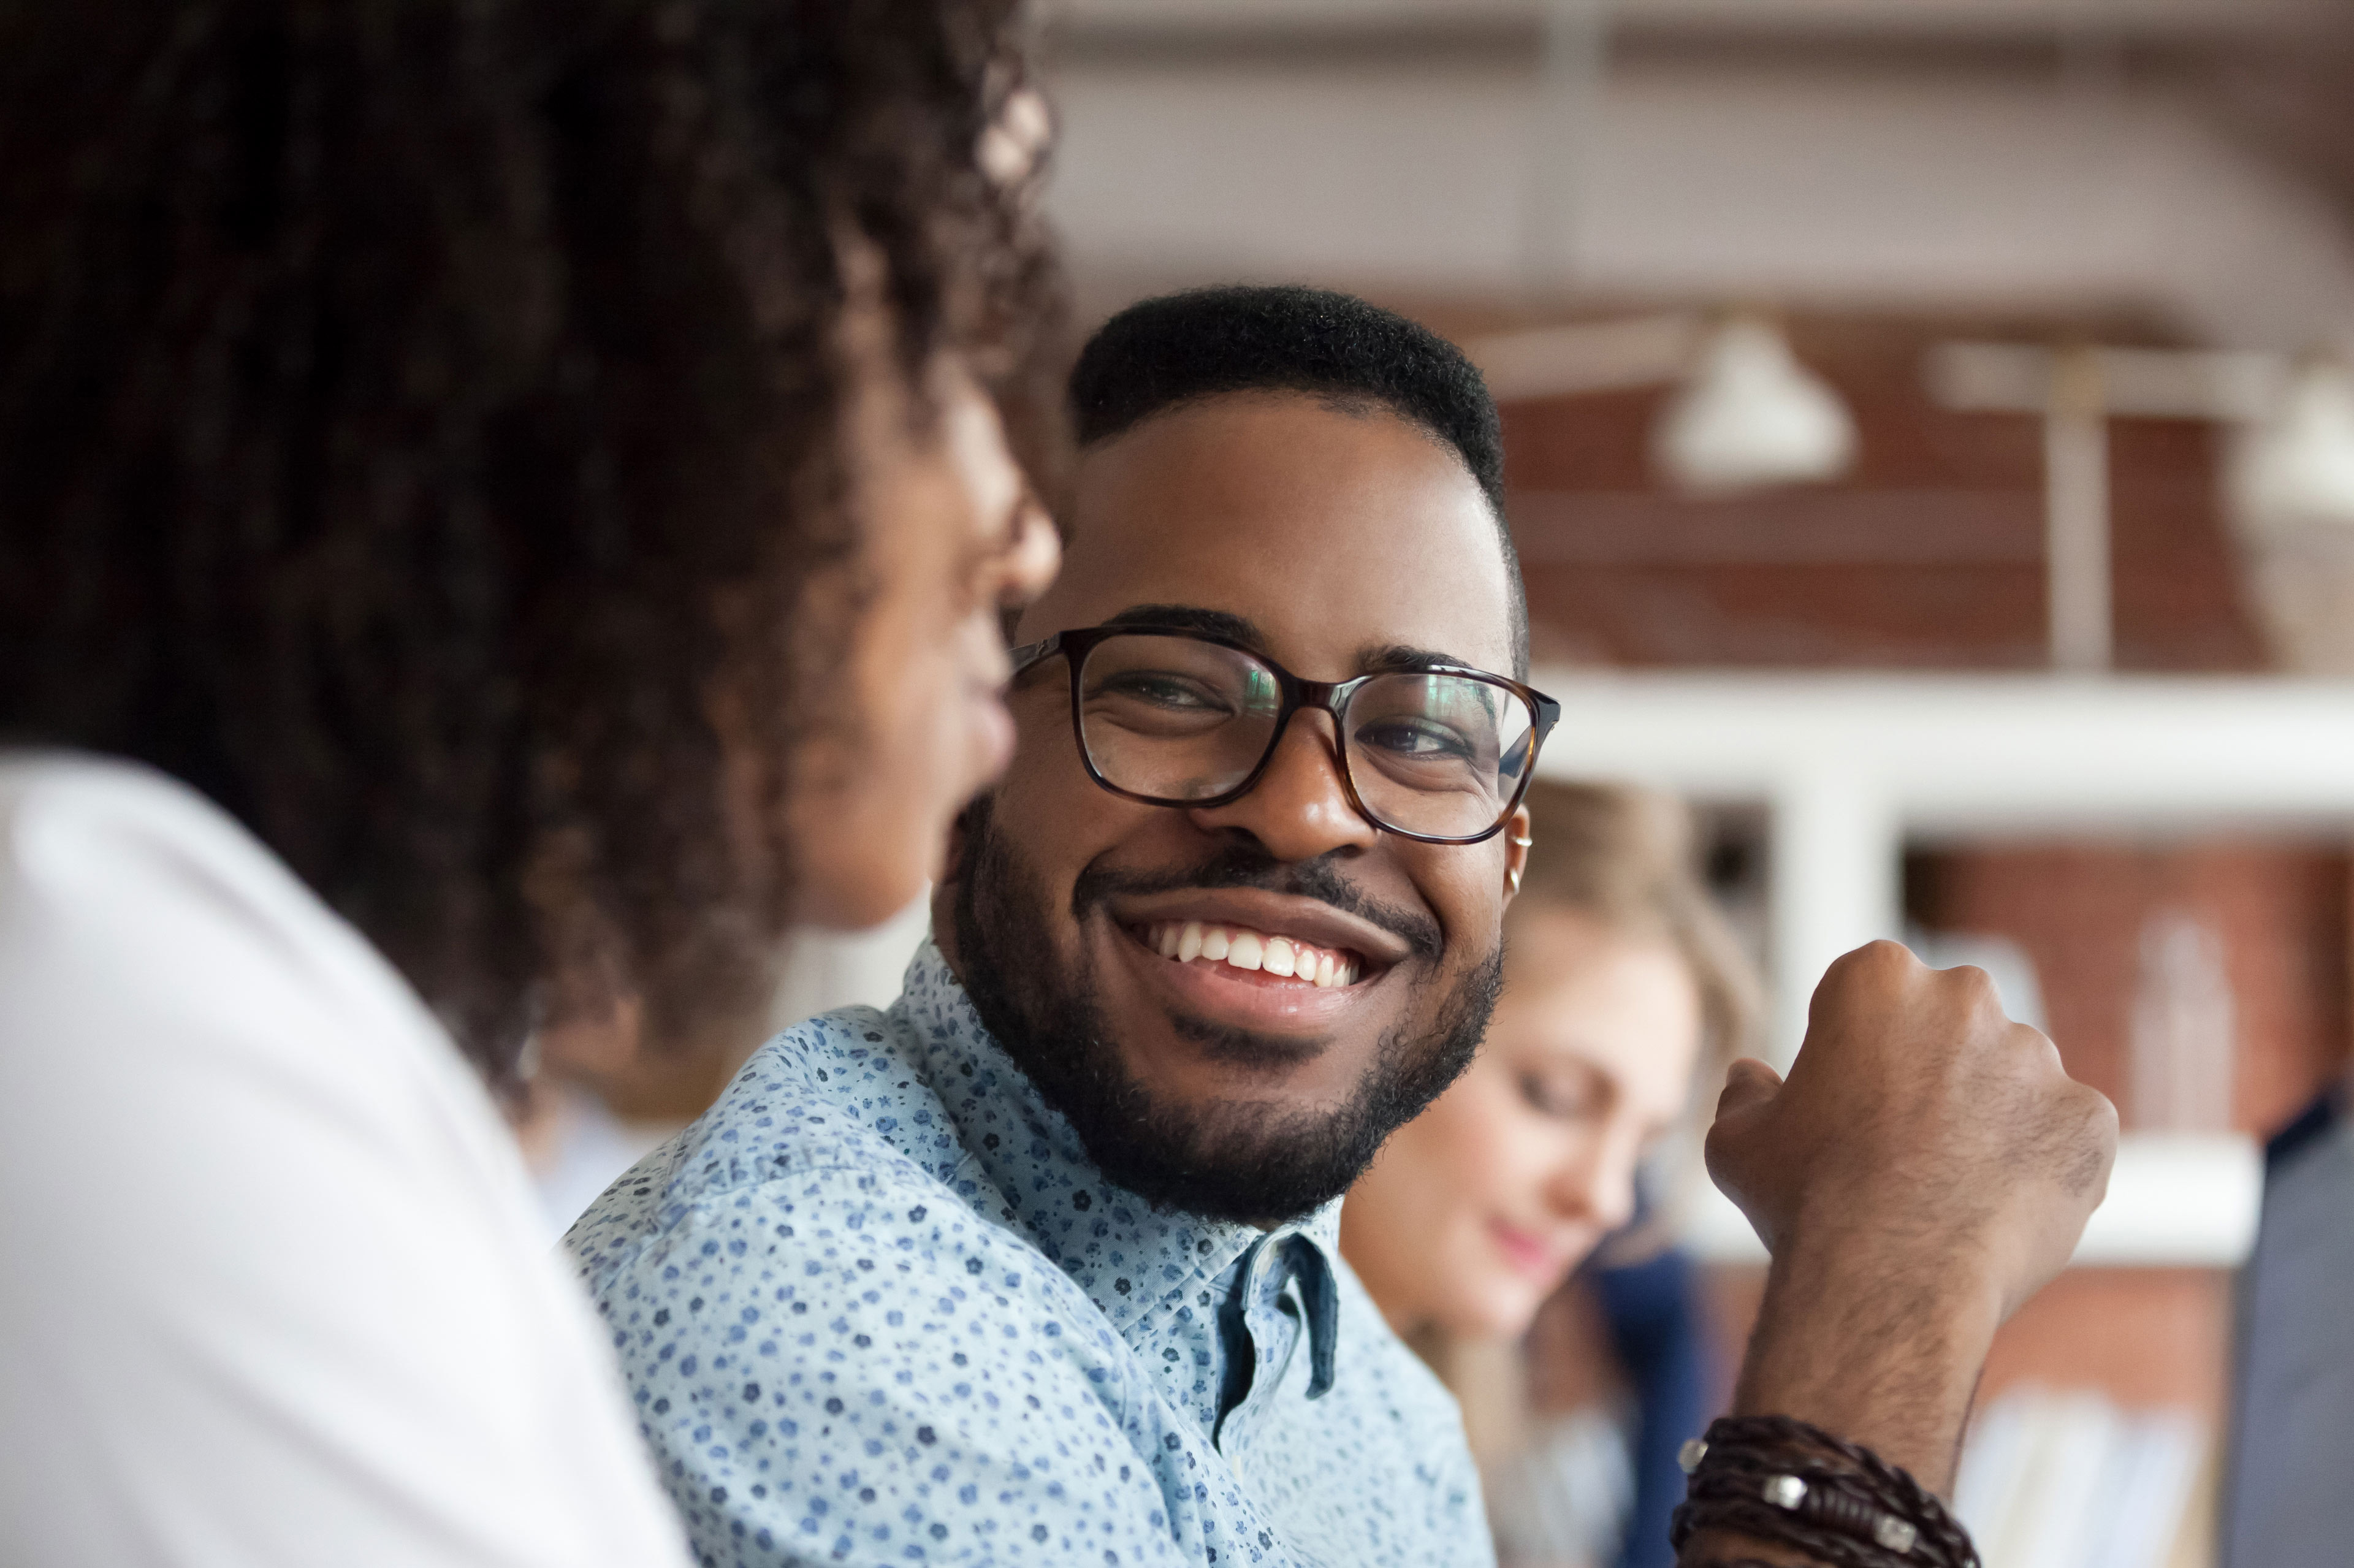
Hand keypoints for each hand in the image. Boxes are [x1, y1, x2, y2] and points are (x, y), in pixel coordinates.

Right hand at [1709, 940, 2115, 1322]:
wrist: (1890, 1279)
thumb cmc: (1803, 1201)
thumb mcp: (1737, 1141)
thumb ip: (1745, 1094)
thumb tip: (1751, 1076)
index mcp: (1876, 977)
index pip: (1875, 993)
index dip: (1858, 1046)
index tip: (1851, 1098)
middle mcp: (1966, 996)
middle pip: (1954, 1023)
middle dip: (1936, 1067)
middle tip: (1905, 1141)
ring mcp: (2037, 1056)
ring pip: (2015, 1078)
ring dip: (1992, 1115)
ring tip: (1953, 1189)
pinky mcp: (2090, 1118)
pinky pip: (2068, 1134)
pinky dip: (2042, 1165)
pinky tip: (1999, 1210)